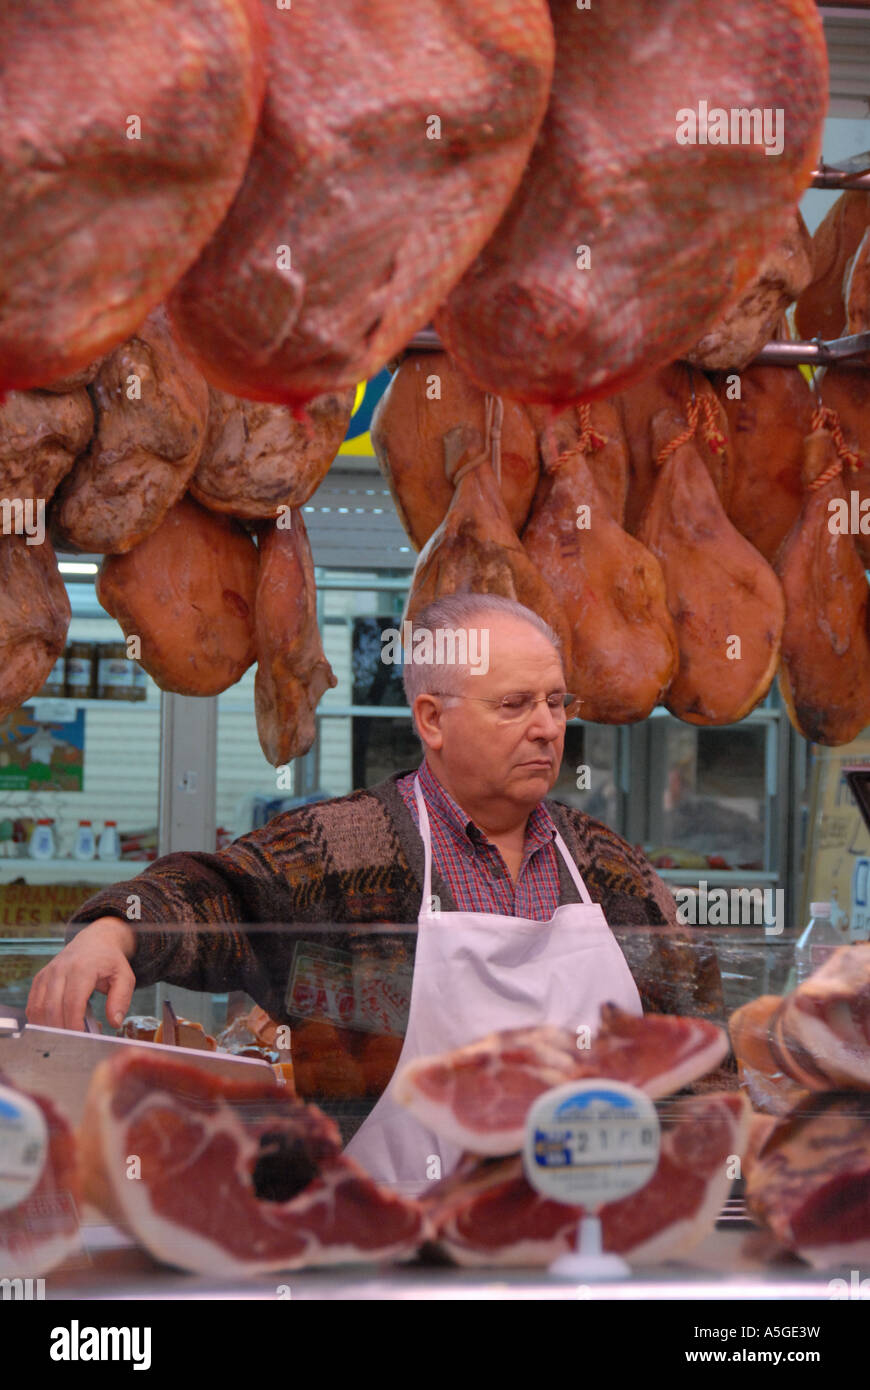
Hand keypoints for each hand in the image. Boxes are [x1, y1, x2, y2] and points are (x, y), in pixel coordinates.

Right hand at [26, 916, 136, 1031]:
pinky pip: (32, 1005)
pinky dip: (39, 1021)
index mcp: (83, 968)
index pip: (73, 1001)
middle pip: (52, 1007)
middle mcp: (61, 969)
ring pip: (38, 1008)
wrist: (94, 941)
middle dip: (61, 1030)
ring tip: (66, 1037)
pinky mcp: (39, 979)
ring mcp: (47, 974)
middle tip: (73, 1043)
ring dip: (49, 1028)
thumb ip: (121, 999)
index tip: (81, 1039)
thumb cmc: (109, 961)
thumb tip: (114, 1023)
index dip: (74, 1024)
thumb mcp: (125, 977)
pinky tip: (53, 1028)